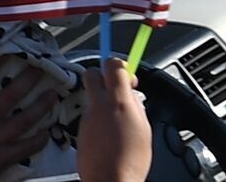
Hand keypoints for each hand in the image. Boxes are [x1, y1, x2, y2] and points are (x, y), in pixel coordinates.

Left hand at [76, 59, 151, 181]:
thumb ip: (137, 107)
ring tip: (117, 121)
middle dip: (103, 75)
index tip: (127, 73)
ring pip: (92, 97)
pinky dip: (98, 120)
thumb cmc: (131, 161)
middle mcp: (99, 106)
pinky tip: (109, 135)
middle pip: (93, 73)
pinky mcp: (81, 131)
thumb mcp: (144, 128)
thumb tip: (133, 98)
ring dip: (102, 102)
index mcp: (118, 101)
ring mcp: (87, 118)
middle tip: (116, 87)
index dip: (120, 64)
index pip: (113, 64)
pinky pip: (90, 116)